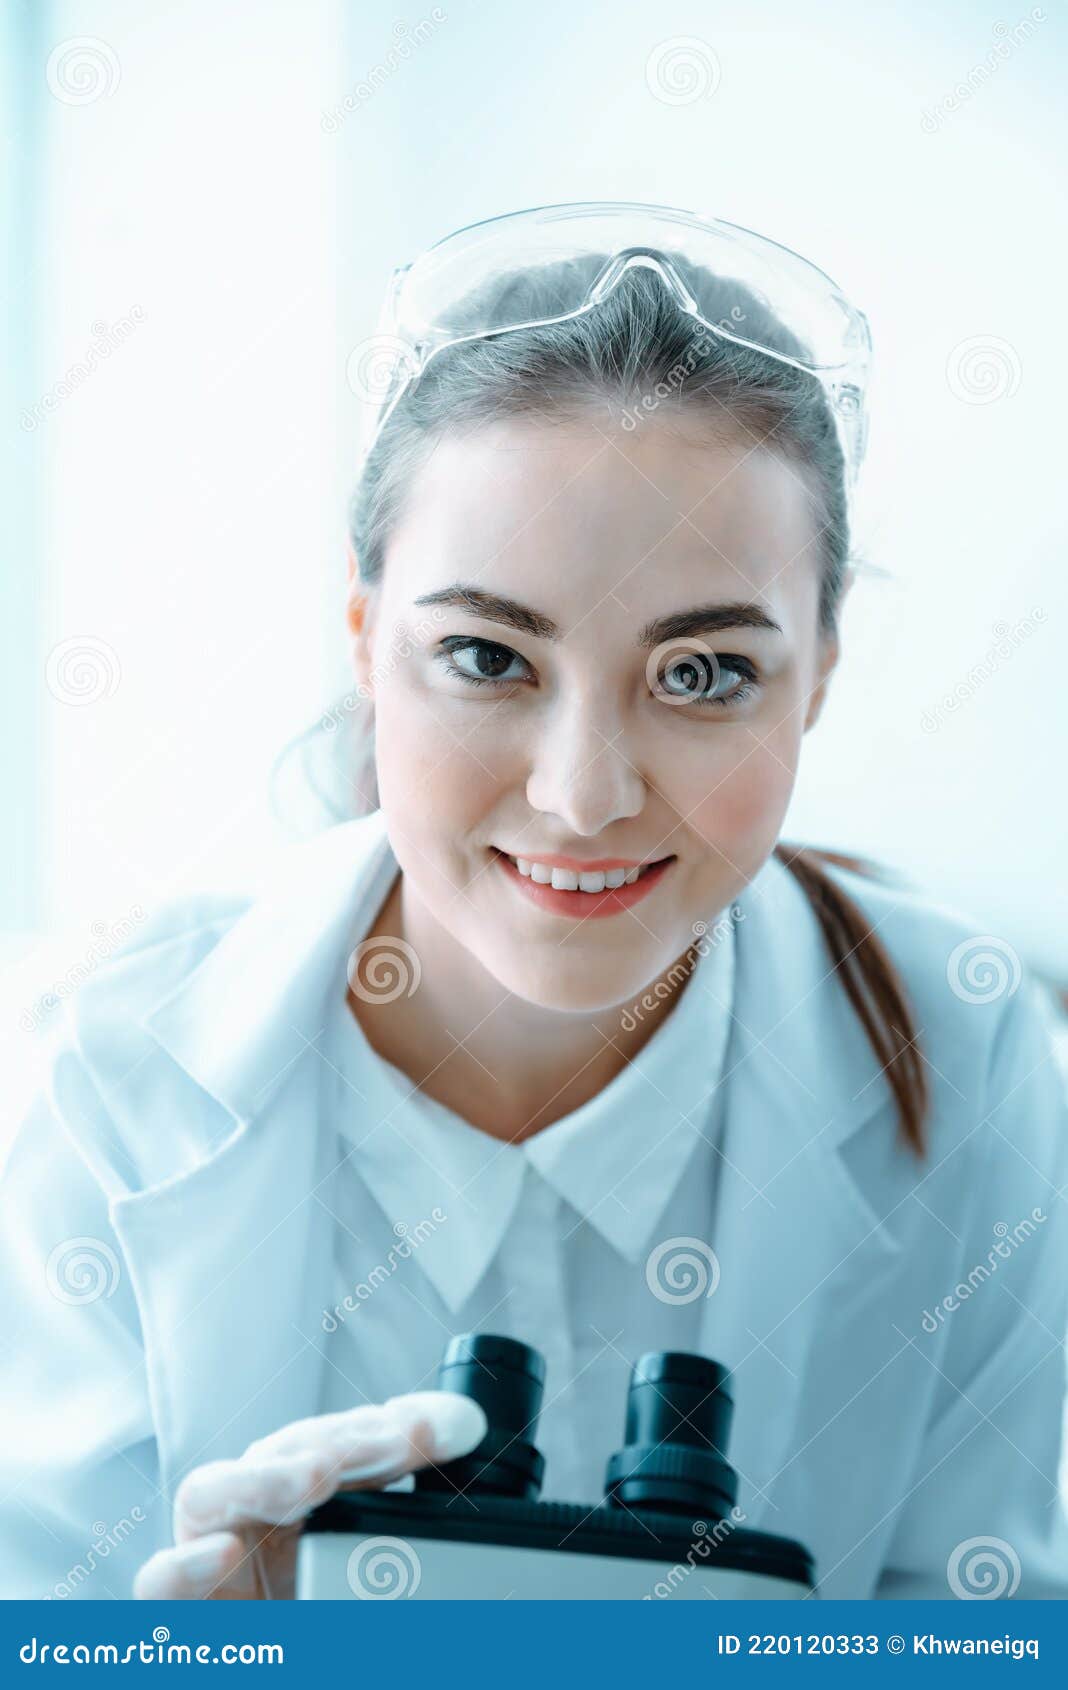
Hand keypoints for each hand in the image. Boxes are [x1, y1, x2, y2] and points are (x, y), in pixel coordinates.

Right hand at [132, 1391, 485, 1598]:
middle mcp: (260, 1522)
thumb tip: (480, 1486)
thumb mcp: (389, 1579)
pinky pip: (160, 1583)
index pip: (352, 1445)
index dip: (403, 1428)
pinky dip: (184, 1567)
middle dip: (346, 1440)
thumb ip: (421, 1544)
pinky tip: (220, 1555)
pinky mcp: (180, 1614)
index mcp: (314, 1506)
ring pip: (213, 1493)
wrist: (287, 1656)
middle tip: (400, 1441)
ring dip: (267, 1476)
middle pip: (287, 1454)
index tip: (460, 1429)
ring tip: (316, 1475)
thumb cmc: (330, 1610)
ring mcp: (212, 1560)